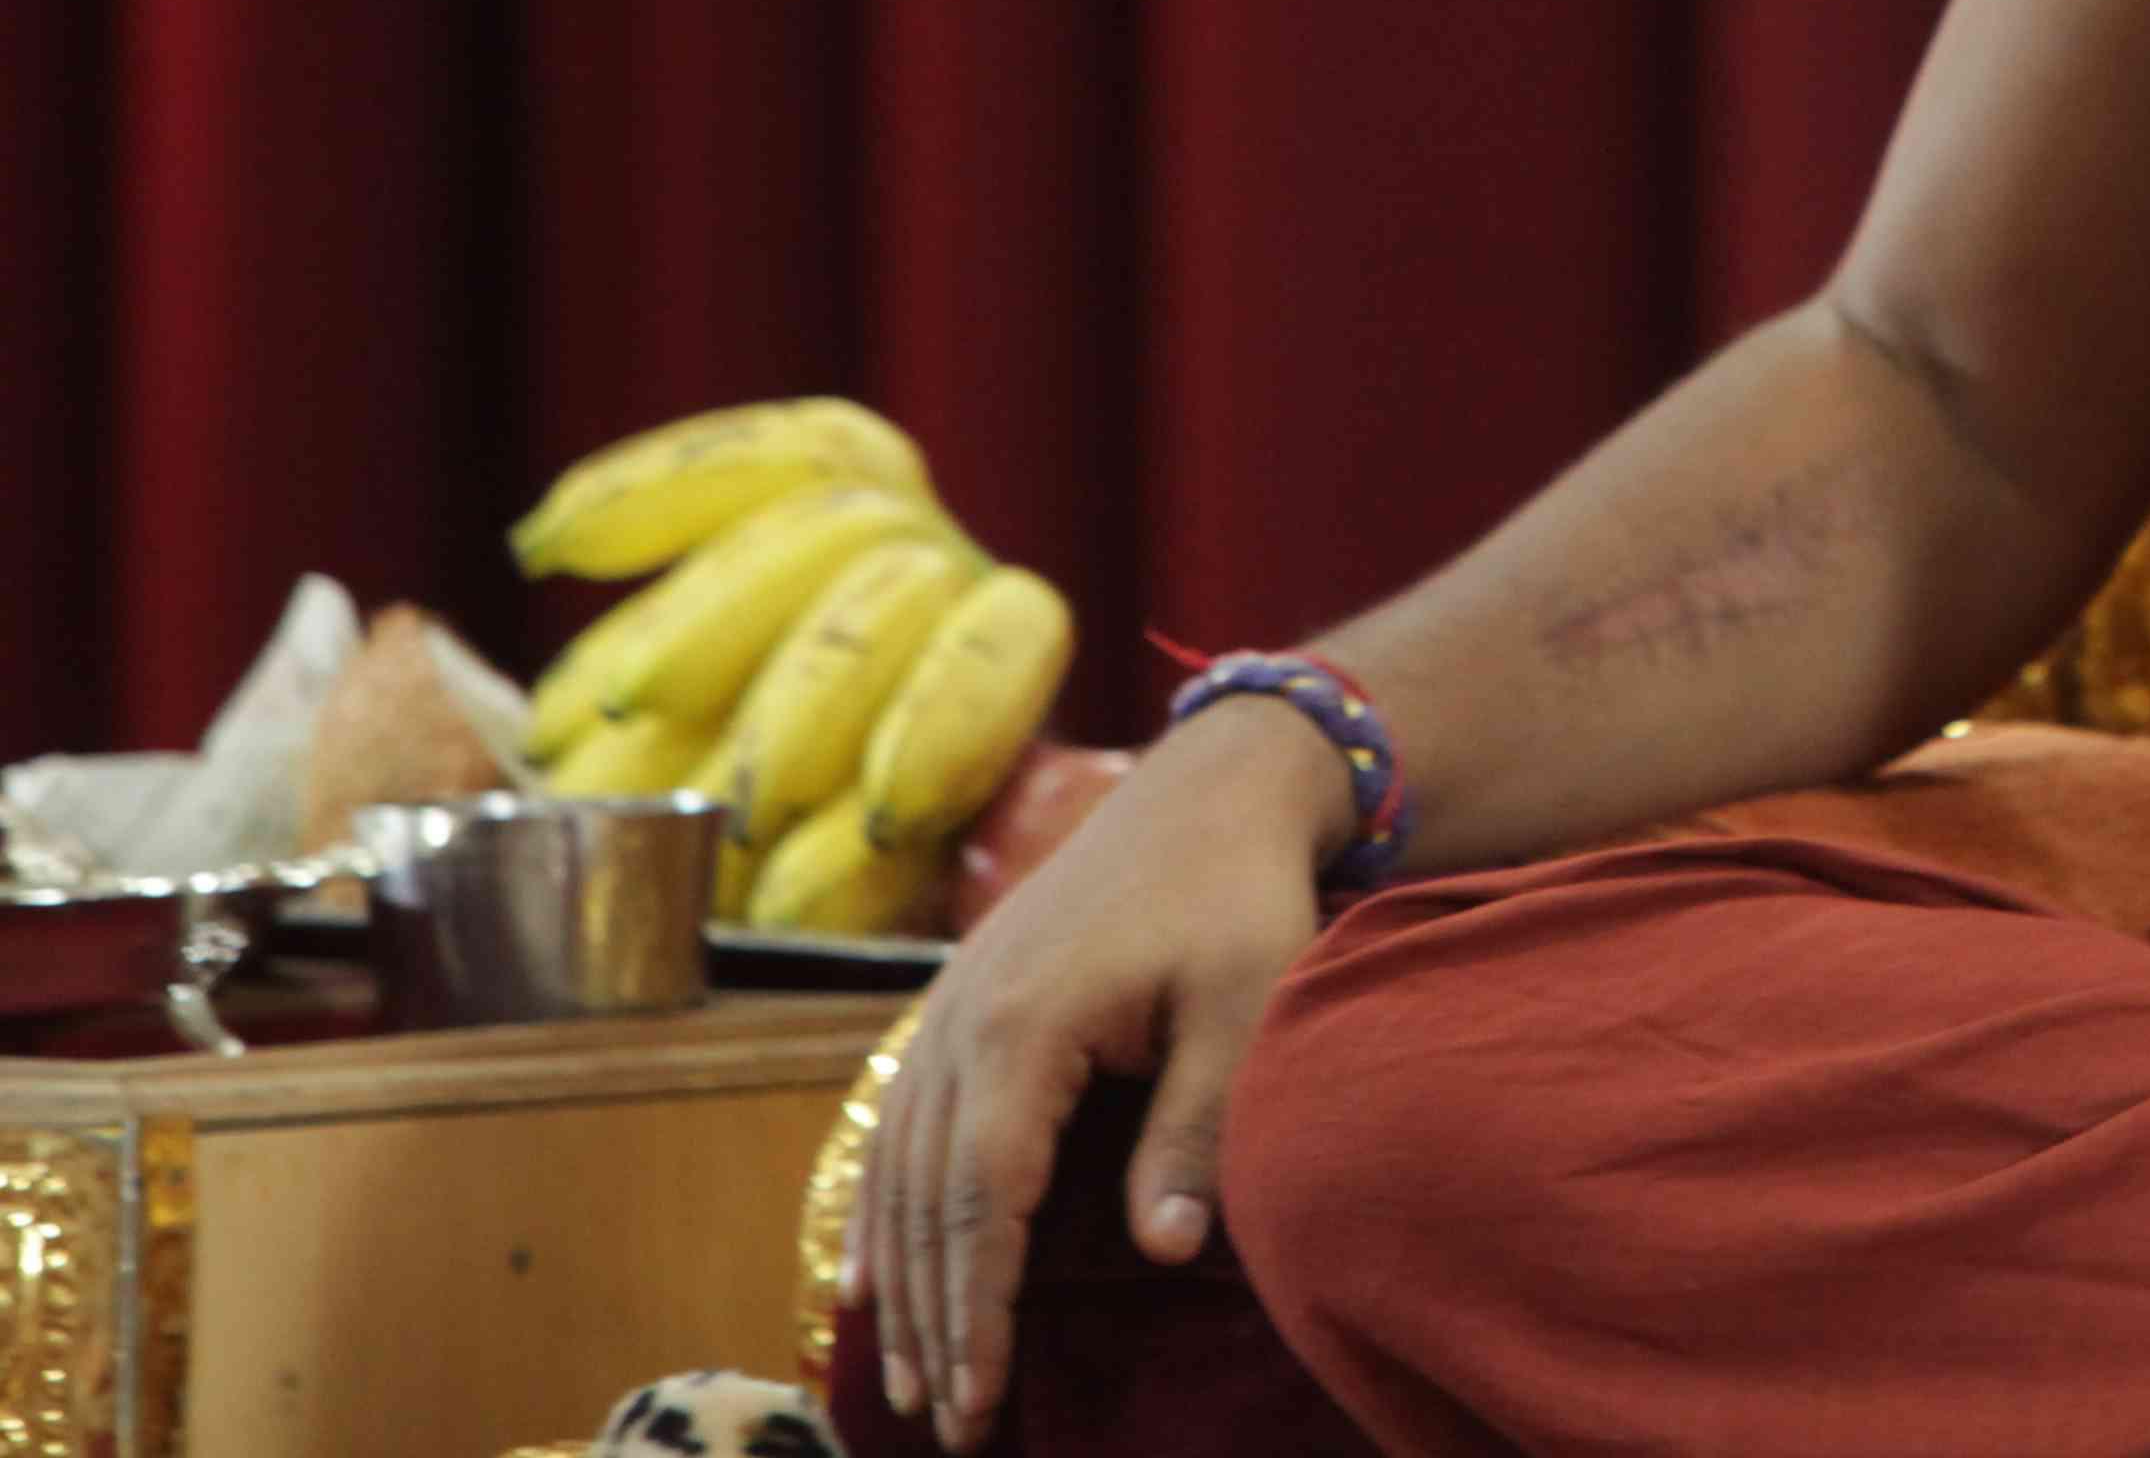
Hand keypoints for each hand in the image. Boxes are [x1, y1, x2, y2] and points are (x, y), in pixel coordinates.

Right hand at [848, 706, 1347, 1444]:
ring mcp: (948, 1012)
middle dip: (935, 1320)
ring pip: (900, 1173)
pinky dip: (884, 1212)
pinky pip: (897, 1128)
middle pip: (927, 1201)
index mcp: (1026, 1027)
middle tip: (949, 1424)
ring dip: (905, 1281)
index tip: (979, 1401)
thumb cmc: (1240, 895)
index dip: (979, 1308)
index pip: (985, 1200)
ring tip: (916, 1380)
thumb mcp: (1244, 1004)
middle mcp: (962, 1024)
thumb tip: (1166, 1249)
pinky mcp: (959, 1007)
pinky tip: (872, 1279)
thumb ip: (1198, 1125)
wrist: (1212, 787)